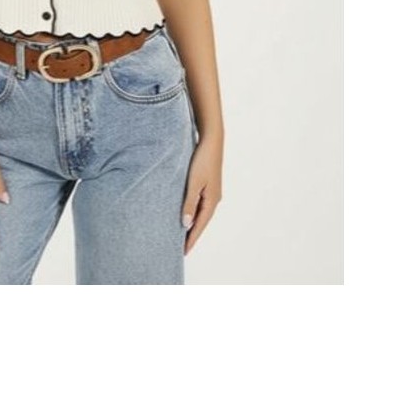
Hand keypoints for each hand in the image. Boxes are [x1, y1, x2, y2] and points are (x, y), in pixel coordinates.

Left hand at [181, 134, 222, 254]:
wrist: (211, 140)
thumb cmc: (202, 160)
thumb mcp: (193, 182)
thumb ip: (189, 203)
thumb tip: (186, 224)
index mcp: (211, 201)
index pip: (199, 225)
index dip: (191, 239)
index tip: (182, 253)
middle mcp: (213, 199)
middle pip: (200, 222)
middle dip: (191, 235)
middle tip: (179, 249)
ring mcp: (211, 192)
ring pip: (199, 213)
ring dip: (191, 224)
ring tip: (180, 235)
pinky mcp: (207, 185)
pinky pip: (198, 204)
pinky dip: (192, 213)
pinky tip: (185, 214)